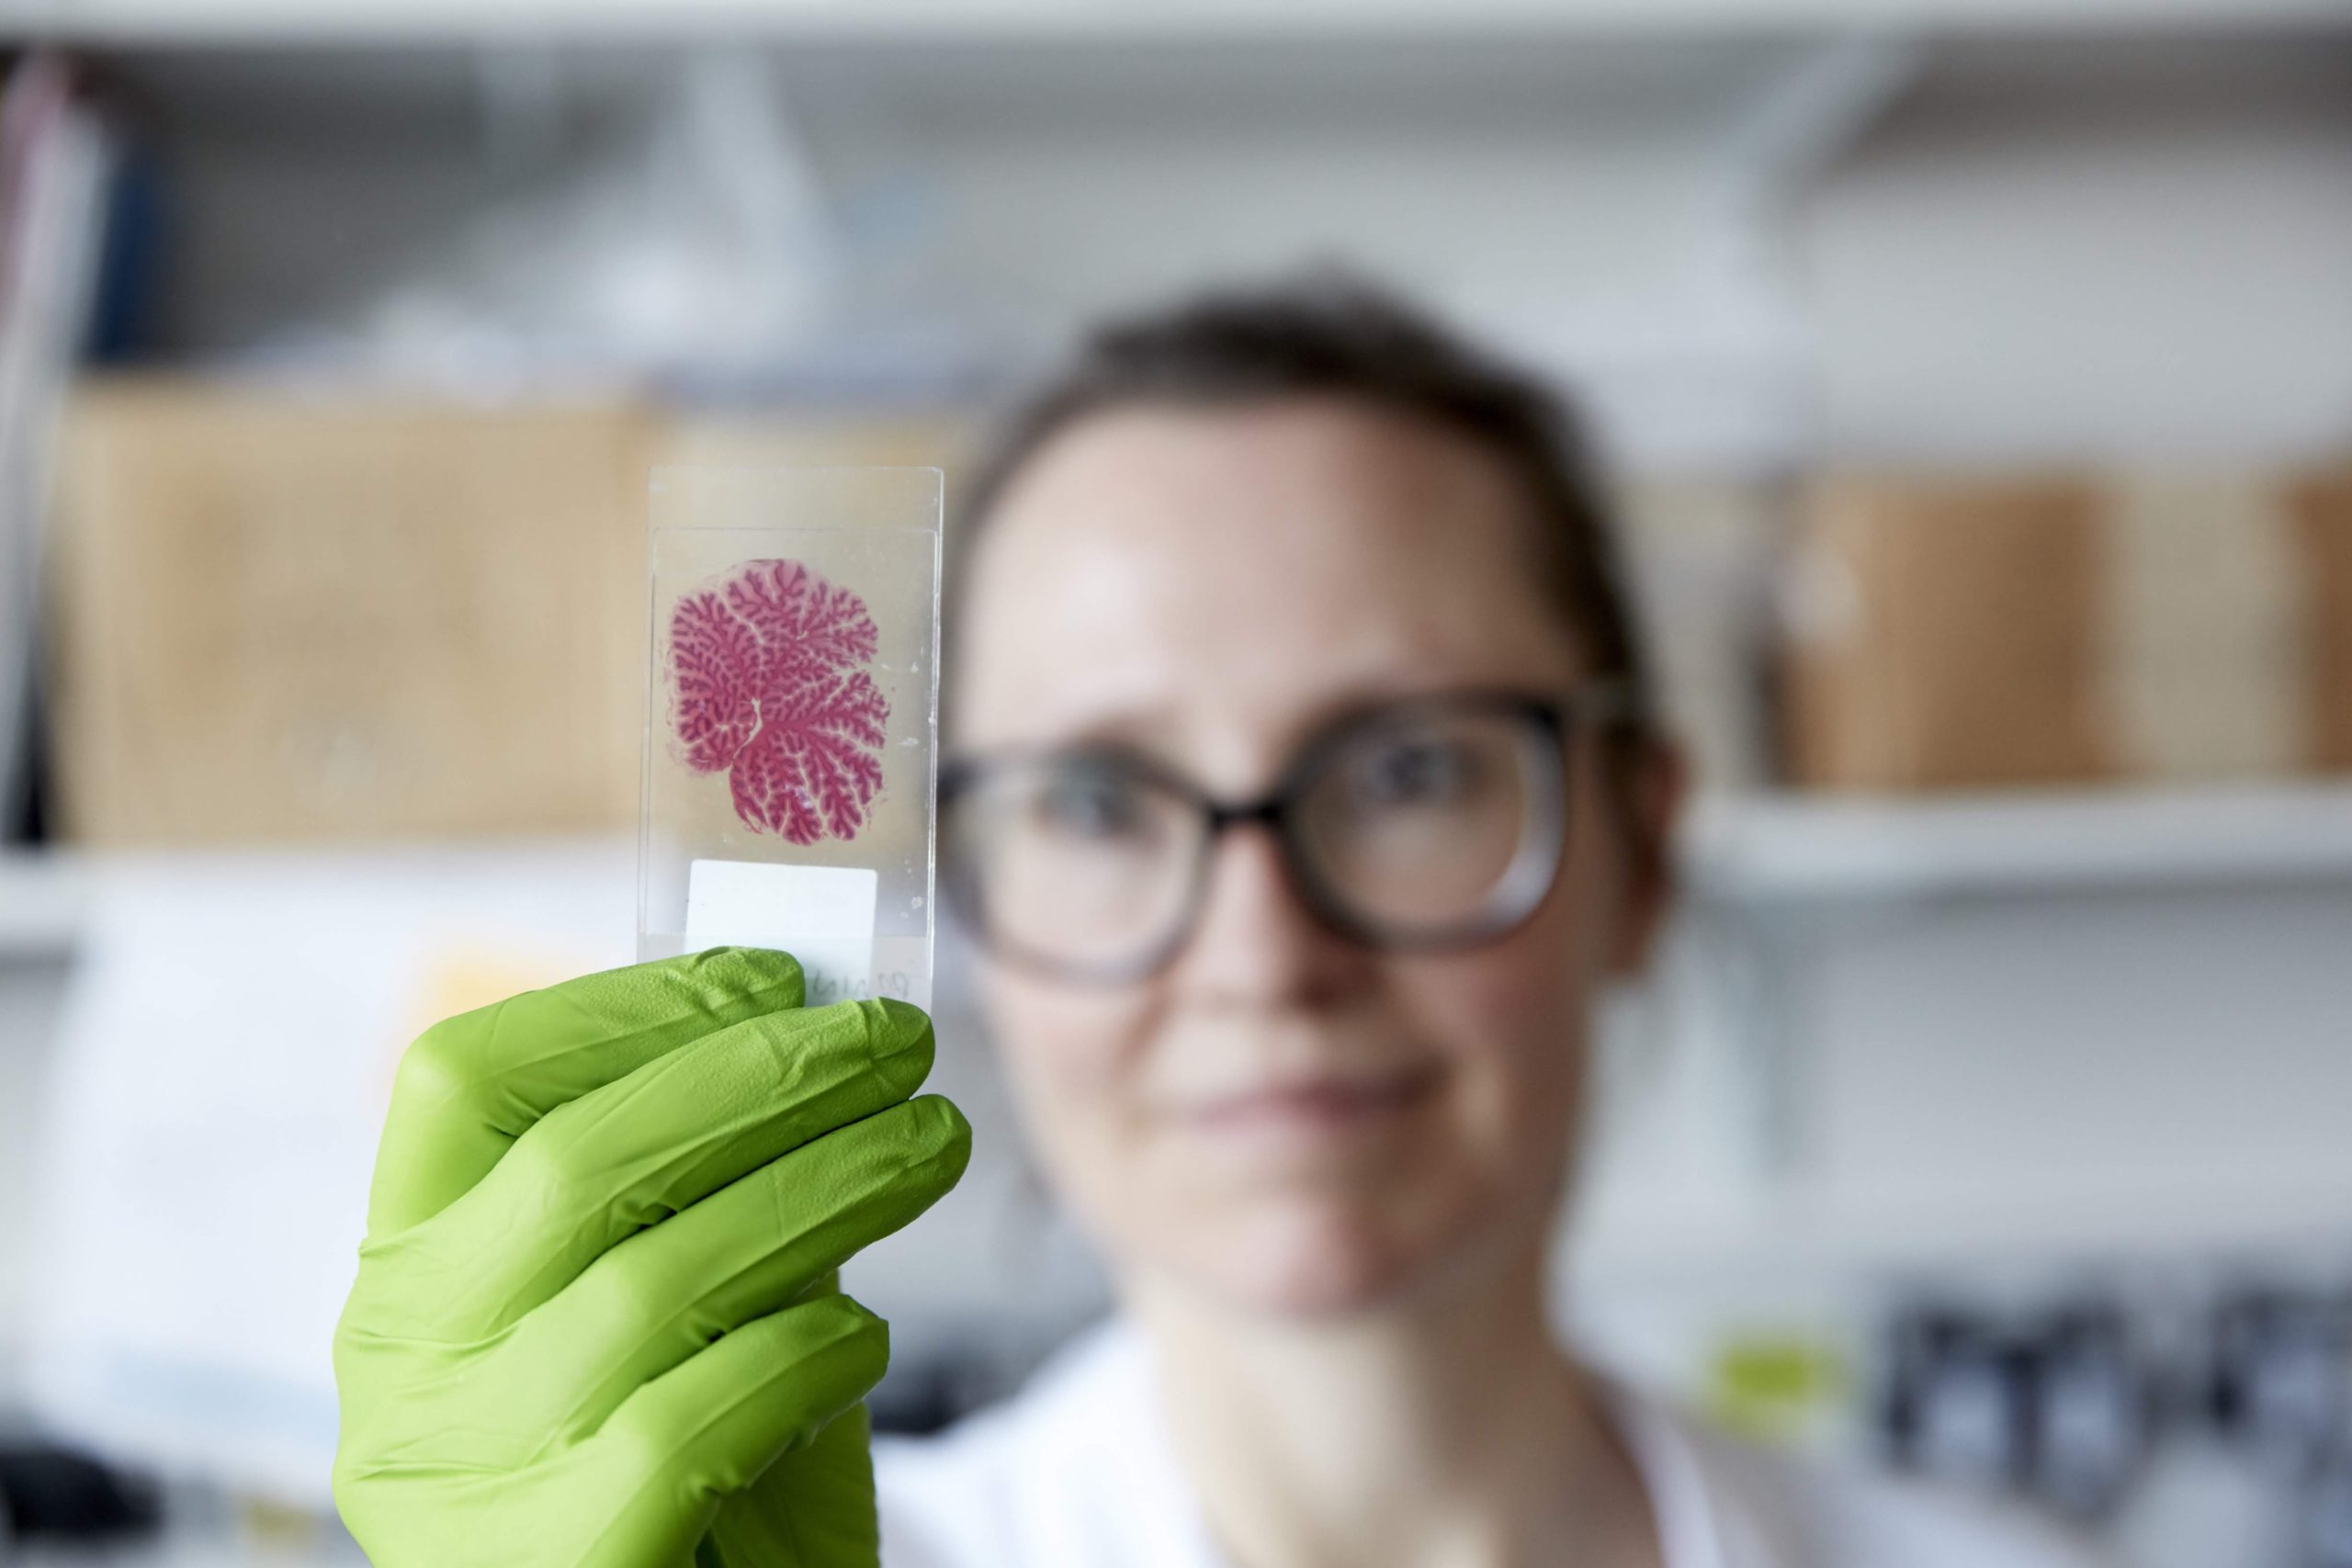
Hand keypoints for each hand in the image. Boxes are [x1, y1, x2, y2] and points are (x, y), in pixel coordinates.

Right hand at [332, 948, 969, 1567]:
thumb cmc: (699, 1457)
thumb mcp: (672, 1298)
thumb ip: (700, 1182)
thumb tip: (806, 1018)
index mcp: (408, 1268)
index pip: (460, 1080)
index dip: (622, 1007)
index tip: (772, 975)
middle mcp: (402, 1368)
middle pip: (575, 1163)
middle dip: (764, 1078)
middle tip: (900, 1041)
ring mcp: (463, 1478)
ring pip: (655, 1283)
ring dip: (825, 1189)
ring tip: (933, 1142)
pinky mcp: (557, 1566)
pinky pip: (693, 1420)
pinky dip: (804, 1355)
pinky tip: (864, 1334)